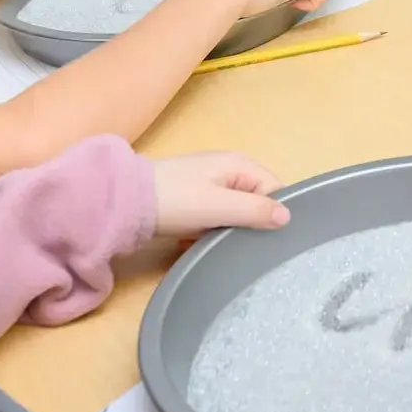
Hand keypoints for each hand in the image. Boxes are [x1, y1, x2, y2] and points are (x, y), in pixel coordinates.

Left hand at [152, 151, 288, 235]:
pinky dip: (206, 231)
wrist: (124, 203)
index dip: (273, 214)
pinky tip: (193, 243)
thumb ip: (255, 210)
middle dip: (247, 226)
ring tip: (211, 246)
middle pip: (254, 202)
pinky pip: (212, 218)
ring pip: (233, 213)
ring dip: (224, 231)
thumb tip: (287, 216)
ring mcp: (208, 184)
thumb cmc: (176, 200)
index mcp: (239, 164)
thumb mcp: (219, 207)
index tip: (266, 239)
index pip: (274, 189)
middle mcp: (227, 170)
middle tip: (237, 246)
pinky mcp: (192, 199)